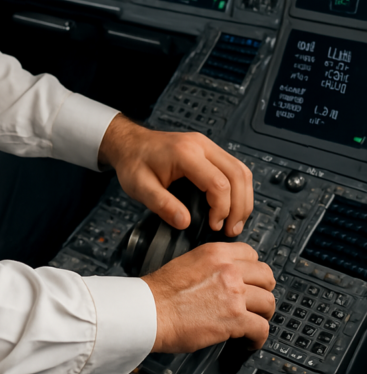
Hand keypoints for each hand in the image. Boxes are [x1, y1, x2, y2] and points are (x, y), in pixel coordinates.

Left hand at [98, 115, 252, 235]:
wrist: (130, 143)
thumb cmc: (133, 162)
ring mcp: (207, 145)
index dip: (222, 209)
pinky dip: (239, 189)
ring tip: (235, 222)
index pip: (218, 182)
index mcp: (185, 153)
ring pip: (241, 170)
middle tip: (231, 230)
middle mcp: (201, 145)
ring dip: (244, 198)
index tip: (214, 226)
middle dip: (240, 206)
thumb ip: (162, 205)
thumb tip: (185, 223)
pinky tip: (233, 207)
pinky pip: (234, 168)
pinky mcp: (209, 150)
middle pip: (237, 175)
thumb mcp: (140, 187)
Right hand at [142, 242, 274, 351]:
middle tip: (256, 303)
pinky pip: (262, 328)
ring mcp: (234, 293)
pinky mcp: (235, 319)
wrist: (150, 311)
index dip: (252, 270)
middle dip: (263, 290)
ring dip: (263, 315)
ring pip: (268, 302)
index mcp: (215, 253)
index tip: (251, 281)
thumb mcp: (186, 262)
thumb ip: (210, 265)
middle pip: (266, 276)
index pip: (252, 254)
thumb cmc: (160, 292)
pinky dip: (258, 338)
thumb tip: (222, 278)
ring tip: (254, 323)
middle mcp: (228, 269)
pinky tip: (249, 341)